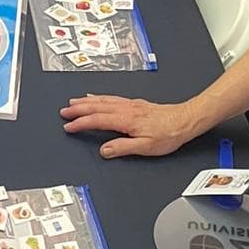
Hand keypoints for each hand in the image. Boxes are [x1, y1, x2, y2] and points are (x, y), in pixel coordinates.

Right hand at [60, 94, 200, 158]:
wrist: (185, 120)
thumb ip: (122, 148)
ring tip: (73, 102)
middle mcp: (126, 109)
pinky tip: (97, 97)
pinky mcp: (135, 104)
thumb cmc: (169, 134)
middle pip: (97, 107)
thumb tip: (104, 150)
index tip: (68, 126)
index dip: (81, 123)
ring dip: (87, 101)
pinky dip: (100, 97)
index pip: (97, 120)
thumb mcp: (145, 147)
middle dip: (79, 109)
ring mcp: (130, 105)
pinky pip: (111, 98)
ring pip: (103, 100)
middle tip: (64, 111)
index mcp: (126, 120)